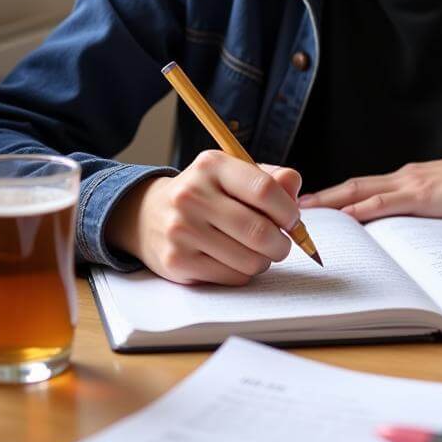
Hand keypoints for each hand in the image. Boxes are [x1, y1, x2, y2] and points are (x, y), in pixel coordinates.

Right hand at [104, 151, 301, 285]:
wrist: (148, 214)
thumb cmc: (205, 193)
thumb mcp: (233, 174)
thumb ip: (269, 178)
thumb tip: (293, 187)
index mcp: (212, 165)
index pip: (263, 189)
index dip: (288, 210)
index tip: (293, 219)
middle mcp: (192, 195)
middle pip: (259, 230)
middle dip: (282, 243)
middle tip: (282, 243)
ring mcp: (182, 230)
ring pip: (249, 259)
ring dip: (263, 260)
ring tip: (256, 251)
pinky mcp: (177, 261)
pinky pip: (232, 277)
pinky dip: (243, 272)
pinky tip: (235, 260)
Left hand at [297, 149, 441, 222]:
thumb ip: (421, 208)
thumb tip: (404, 229)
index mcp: (407, 179)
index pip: (364, 187)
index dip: (337, 194)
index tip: (313, 203)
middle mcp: (402, 177)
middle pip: (353, 186)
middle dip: (323, 197)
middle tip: (294, 206)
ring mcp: (410, 184)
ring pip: (361, 192)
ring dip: (332, 202)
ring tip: (306, 213)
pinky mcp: (422, 195)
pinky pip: (385, 203)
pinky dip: (362, 209)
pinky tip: (345, 217)